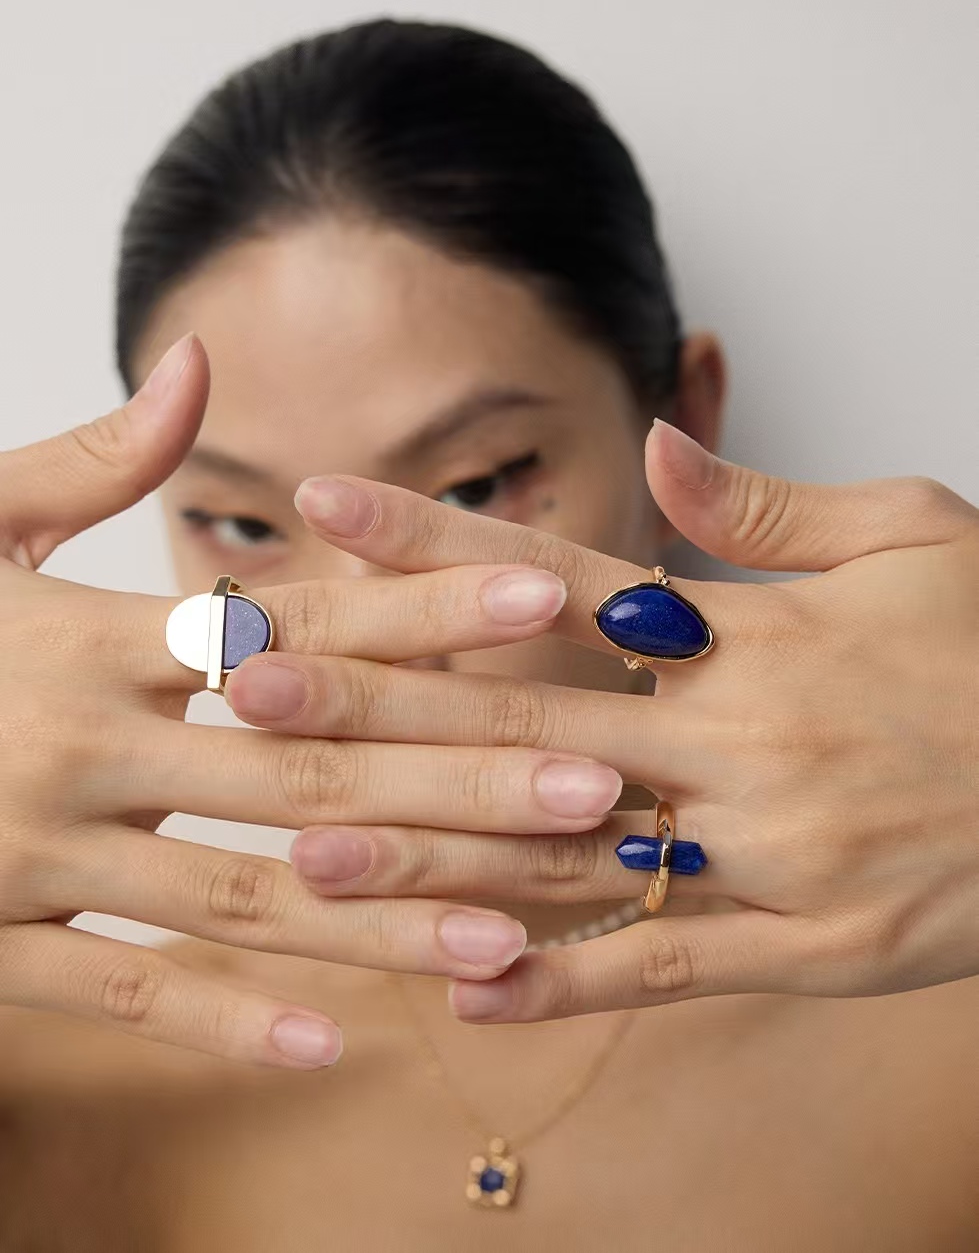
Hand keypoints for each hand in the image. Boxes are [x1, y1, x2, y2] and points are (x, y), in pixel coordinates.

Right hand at [0, 334, 622, 1063]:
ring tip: (512, 942)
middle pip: (308, 767)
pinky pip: (126, 988)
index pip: (294, 617)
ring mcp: (42, 850)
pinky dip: (228, 1019)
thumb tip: (194, 363)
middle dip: (458, 781)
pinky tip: (338, 1044)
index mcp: (89, 635)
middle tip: (597, 794)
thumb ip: (90, 458)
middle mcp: (84, 744)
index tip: (544, 590)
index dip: (422, 601)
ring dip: (385, 923)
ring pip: (245, 894)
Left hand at [254, 419, 978, 1020]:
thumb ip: (769, 502)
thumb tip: (655, 442)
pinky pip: (666, 968)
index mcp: (756, 635)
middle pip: (523, 717)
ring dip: (436, 852)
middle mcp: (743, 743)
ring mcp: (772, 853)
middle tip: (250, 685)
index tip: (319, 509)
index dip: (430, 542)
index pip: (554, 580)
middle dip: (381, 700)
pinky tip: (463, 988)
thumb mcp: (913, 537)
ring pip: (572, 855)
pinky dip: (565, 981)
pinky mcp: (810, 947)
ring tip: (310, 850)